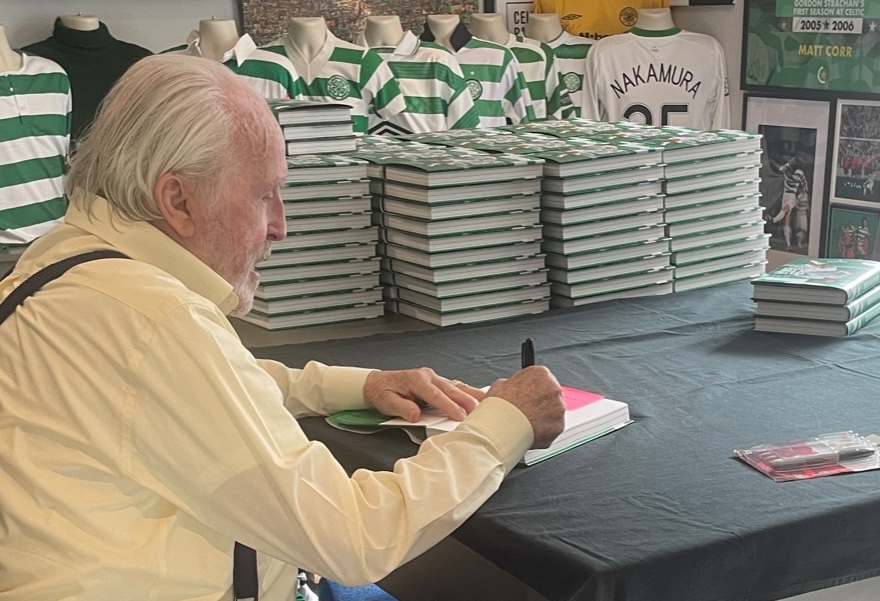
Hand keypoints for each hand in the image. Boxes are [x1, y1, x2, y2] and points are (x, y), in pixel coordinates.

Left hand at [363, 368, 484, 422]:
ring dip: (470, 395)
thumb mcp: (386, 402)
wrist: (376, 383)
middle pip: (451, 389)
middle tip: (479, 411)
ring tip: (487, 400)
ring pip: (455, 386)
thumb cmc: (382, 392)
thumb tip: (416, 415)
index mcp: (417, 380)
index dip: (449, 406)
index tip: (460, 416)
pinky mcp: (435, 382)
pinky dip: (466, 392)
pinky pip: (453, 387)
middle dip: (466, 400)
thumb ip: (402, 408)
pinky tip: (478, 396)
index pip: (436, 395)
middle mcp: (427, 376)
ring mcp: (433, 378)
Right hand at [484, 366, 564, 448]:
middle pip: (550, 393)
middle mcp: (553, 388)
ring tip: (526, 421)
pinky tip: (531, 430)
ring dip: (544, 415)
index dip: (532, 387)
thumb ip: (512, 383)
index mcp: (540, 374)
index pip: (541, 377)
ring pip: (554, 411)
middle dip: (540, 401)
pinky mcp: (559, 424)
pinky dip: (545, 429)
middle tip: (526, 408)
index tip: (527, 393)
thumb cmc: (501, 406)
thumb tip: (509, 386)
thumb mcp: (500, 385)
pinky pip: (553, 426)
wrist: (503, 427)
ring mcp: (558, 407)